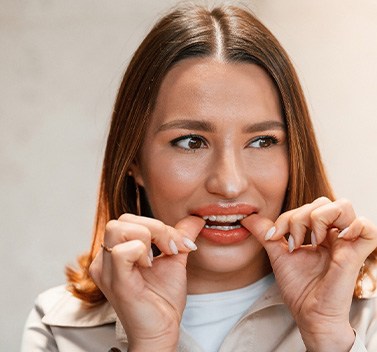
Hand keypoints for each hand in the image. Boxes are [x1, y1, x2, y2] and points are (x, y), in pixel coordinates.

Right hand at [89, 214, 204, 351]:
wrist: (162, 330)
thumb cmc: (163, 299)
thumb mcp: (174, 259)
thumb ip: (180, 236)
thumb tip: (196, 219)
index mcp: (116, 251)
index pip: (129, 220)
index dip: (157, 225)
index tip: (179, 244)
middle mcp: (105, 259)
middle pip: (122, 220)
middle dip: (154, 228)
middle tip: (171, 248)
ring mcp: (107, 270)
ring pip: (118, 229)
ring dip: (148, 237)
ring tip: (157, 258)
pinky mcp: (116, 282)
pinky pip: (121, 252)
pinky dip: (141, 251)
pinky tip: (149, 266)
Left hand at [241, 197, 376, 351]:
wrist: (309, 314)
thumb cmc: (298, 288)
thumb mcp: (277, 254)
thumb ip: (265, 233)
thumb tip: (246, 216)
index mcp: (319, 233)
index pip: (306, 207)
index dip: (286, 216)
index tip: (273, 236)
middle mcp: (334, 234)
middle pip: (322, 202)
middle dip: (299, 217)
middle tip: (292, 242)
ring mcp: (347, 243)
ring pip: (342, 206)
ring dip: (319, 218)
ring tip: (311, 242)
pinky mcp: (356, 254)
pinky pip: (367, 227)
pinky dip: (354, 225)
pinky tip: (336, 237)